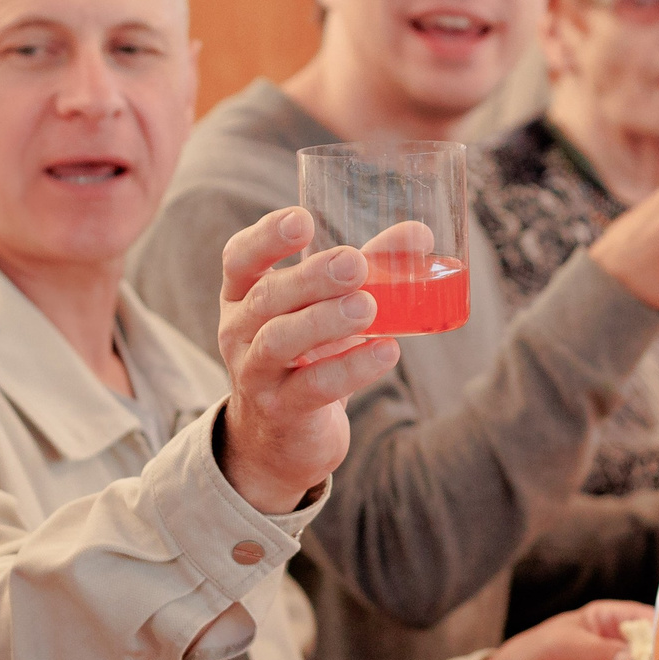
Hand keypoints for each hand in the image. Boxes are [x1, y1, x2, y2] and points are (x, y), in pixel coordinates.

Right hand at [214, 206, 401, 514]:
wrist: (280, 439)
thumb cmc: (306, 356)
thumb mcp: (324, 309)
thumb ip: (367, 269)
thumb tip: (419, 235)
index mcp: (244, 295)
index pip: (241, 258)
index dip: (267, 237)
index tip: (302, 220)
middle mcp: (239, 330)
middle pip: (267, 297)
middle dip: (311, 277)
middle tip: (354, 263)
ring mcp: (255, 373)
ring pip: (280, 341)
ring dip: (325, 320)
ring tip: (368, 307)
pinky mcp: (282, 411)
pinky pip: (313, 387)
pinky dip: (352, 368)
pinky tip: (386, 351)